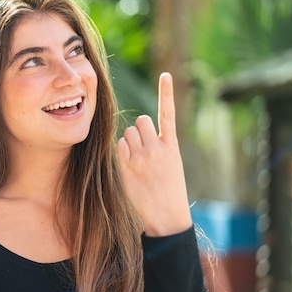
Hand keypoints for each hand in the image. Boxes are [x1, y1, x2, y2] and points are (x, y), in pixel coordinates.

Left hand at [116, 72, 191, 236]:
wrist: (167, 216)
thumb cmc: (170, 190)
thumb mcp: (172, 164)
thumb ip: (159, 146)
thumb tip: (138, 132)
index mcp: (172, 145)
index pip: (168, 113)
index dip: (166, 93)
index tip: (165, 75)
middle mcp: (157, 147)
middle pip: (141, 121)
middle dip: (140, 129)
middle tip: (145, 147)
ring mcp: (141, 157)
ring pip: (128, 133)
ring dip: (130, 140)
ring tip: (138, 159)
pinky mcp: (128, 166)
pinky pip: (119, 147)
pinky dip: (122, 151)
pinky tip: (130, 165)